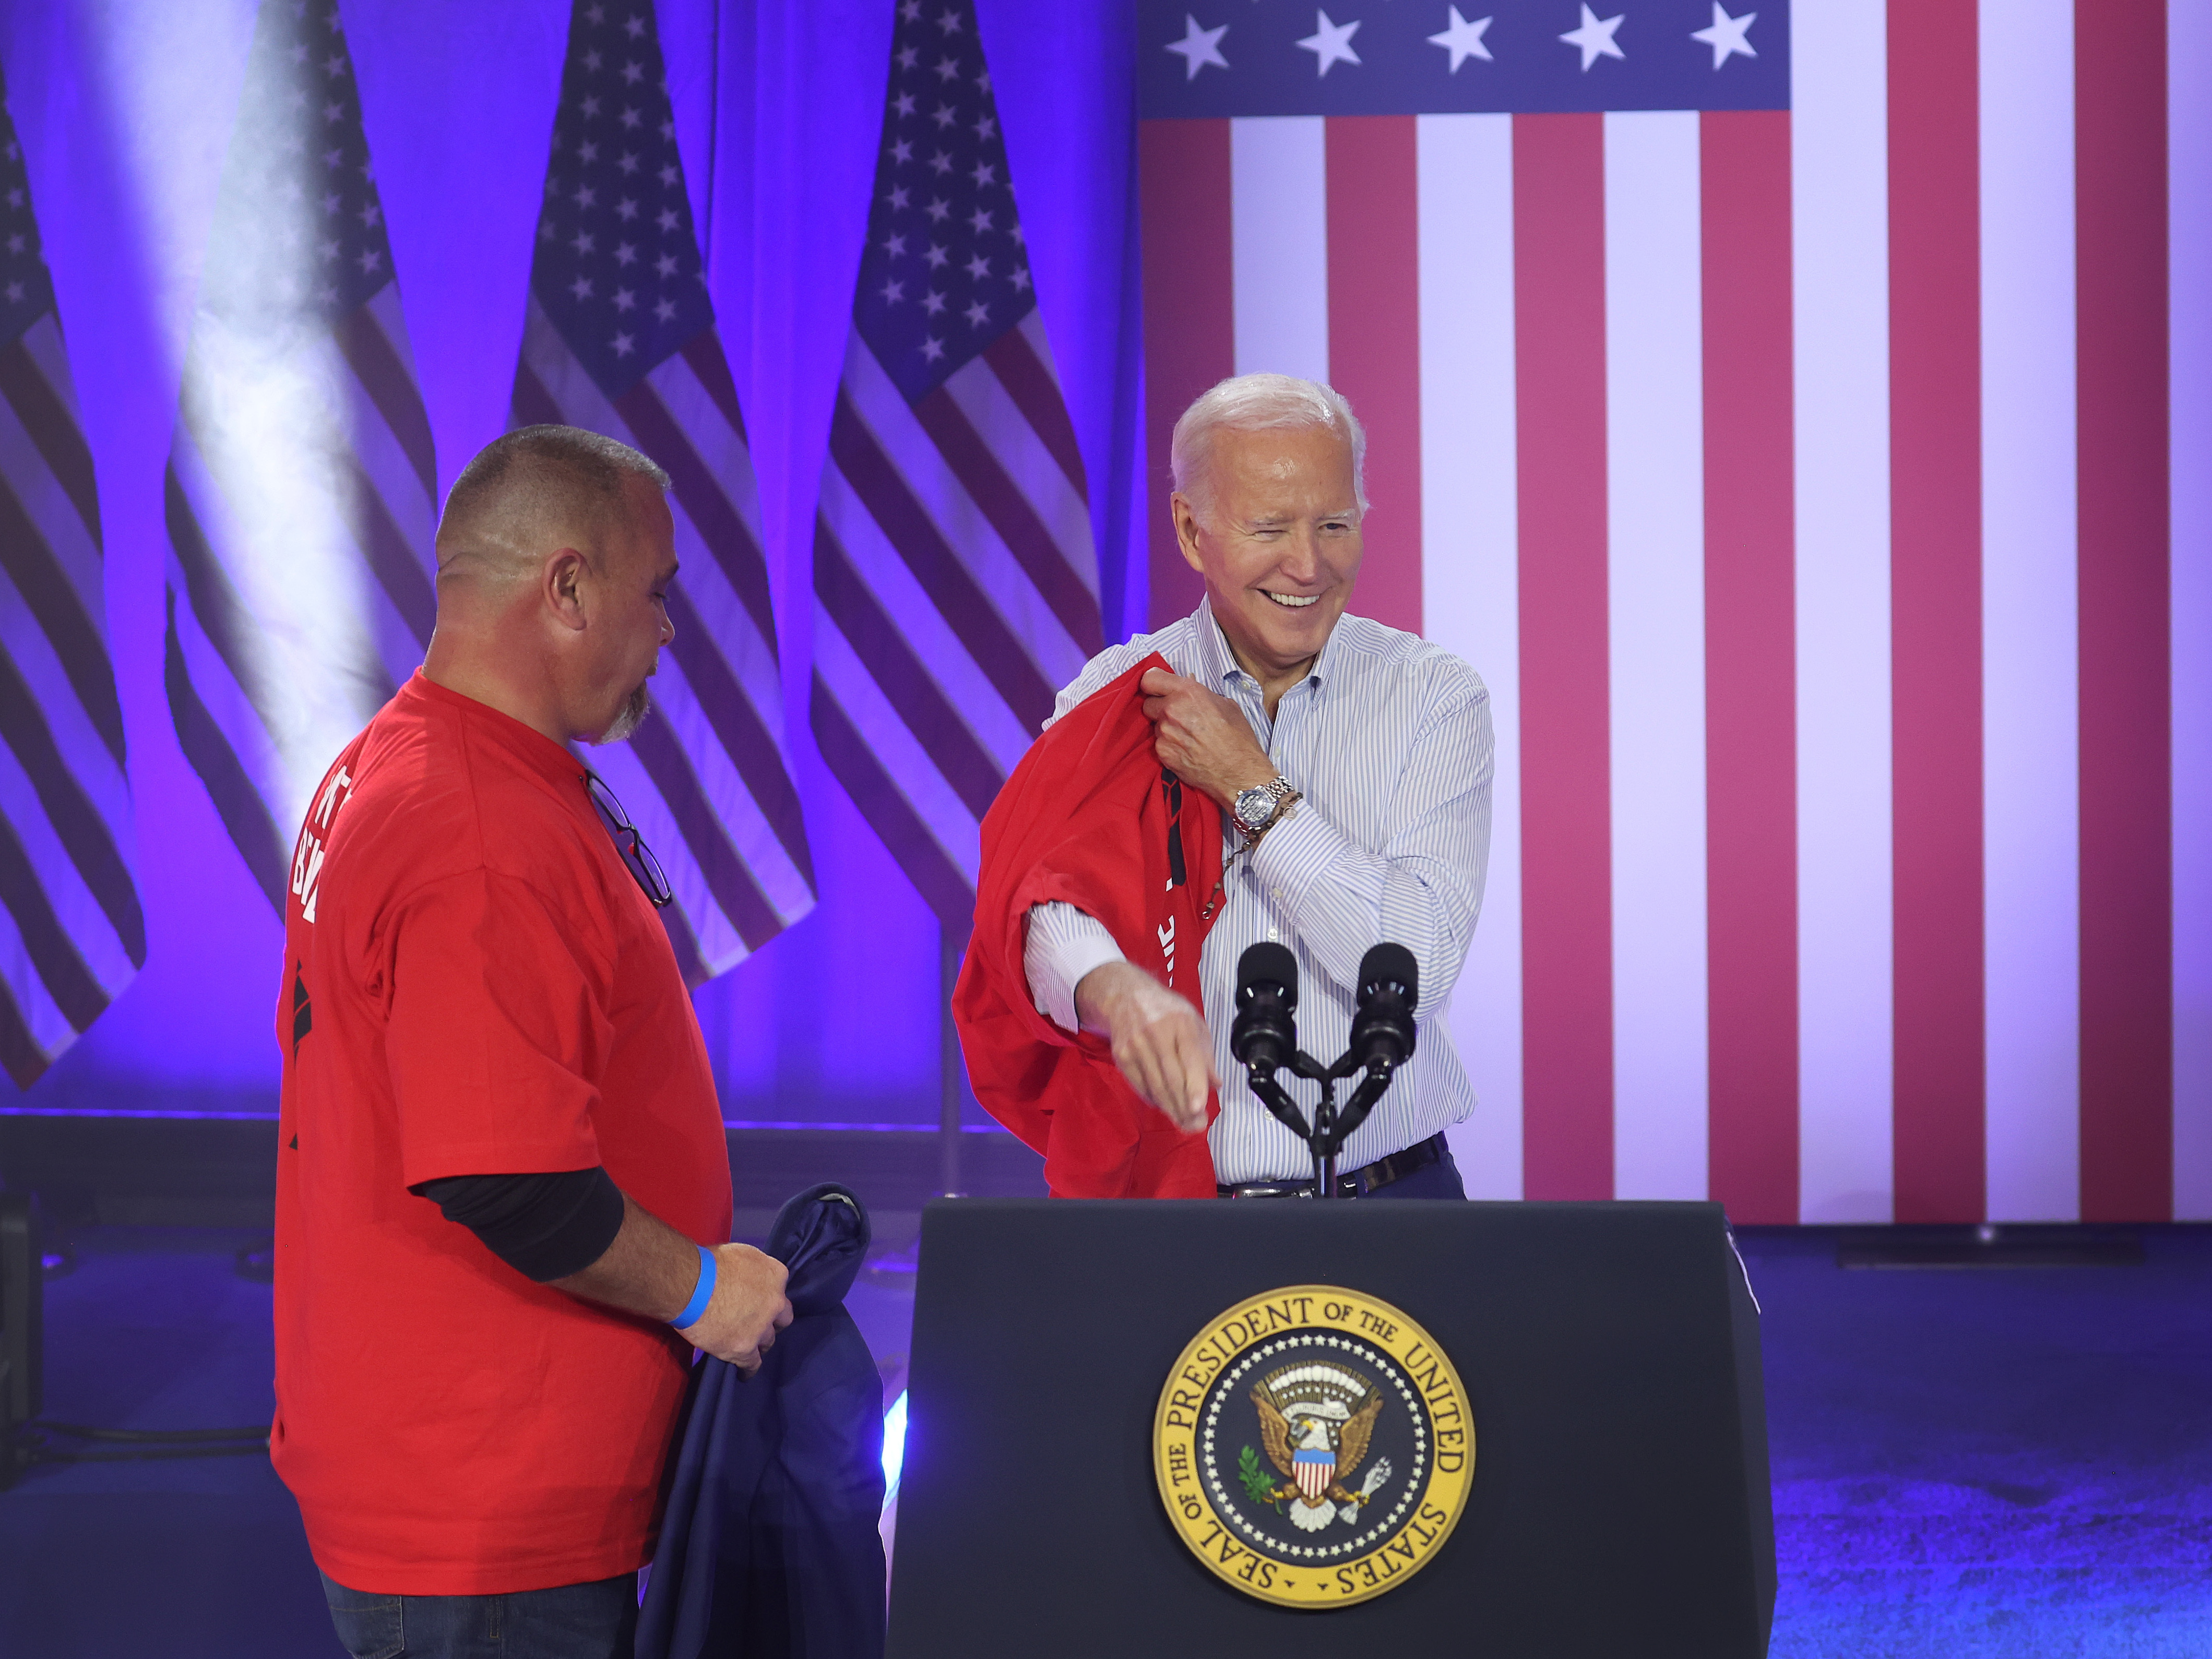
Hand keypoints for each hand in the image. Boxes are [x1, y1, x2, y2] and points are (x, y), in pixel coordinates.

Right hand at [677, 1242, 793, 1374]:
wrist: (691, 1285)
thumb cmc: (709, 1263)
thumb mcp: (740, 1255)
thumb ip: (751, 1270)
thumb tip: (745, 1277)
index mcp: (775, 1275)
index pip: (779, 1289)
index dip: (768, 1296)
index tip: (759, 1300)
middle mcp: (775, 1302)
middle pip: (781, 1318)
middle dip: (772, 1322)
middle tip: (758, 1323)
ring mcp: (761, 1328)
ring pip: (767, 1341)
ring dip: (760, 1342)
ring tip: (750, 1346)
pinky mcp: (745, 1349)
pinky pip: (752, 1364)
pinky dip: (748, 1369)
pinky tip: (745, 1373)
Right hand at [1073, 959, 1215, 1133]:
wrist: (1126, 996)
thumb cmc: (1167, 1012)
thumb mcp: (1194, 1023)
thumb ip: (1206, 1054)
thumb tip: (1216, 1083)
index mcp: (1181, 1023)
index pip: (1190, 1058)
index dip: (1194, 1085)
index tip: (1198, 1108)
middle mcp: (1157, 1032)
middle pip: (1171, 1078)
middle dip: (1185, 1107)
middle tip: (1198, 1125)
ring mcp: (1136, 1044)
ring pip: (1155, 1086)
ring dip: (1172, 1109)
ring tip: (1186, 1123)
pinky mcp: (1122, 1055)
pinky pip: (1141, 1086)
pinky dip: (1155, 1100)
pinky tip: (1167, 1107)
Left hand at [1139, 668, 1274, 811]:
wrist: (1239, 774)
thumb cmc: (1238, 739)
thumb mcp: (1226, 704)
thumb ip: (1201, 693)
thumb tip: (1189, 686)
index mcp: (1188, 693)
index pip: (1150, 678)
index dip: (1153, 683)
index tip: (1159, 688)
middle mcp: (1171, 710)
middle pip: (1148, 703)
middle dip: (1159, 707)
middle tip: (1177, 714)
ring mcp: (1164, 733)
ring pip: (1154, 725)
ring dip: (1165, 727)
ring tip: (1187, 736)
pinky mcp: (1162, 753)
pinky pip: (1159, 743)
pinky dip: (1169, 745)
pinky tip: (1186, 750)